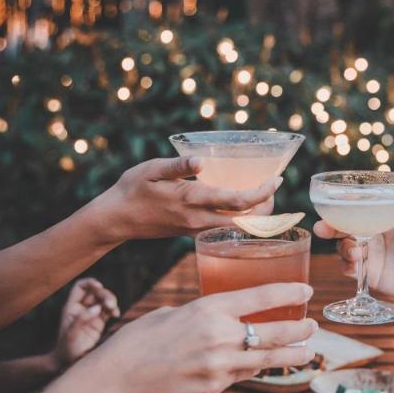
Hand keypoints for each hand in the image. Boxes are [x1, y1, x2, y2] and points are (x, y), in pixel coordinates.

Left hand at [52, 277, 119, 368]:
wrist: (68, 363)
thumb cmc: (67, 349)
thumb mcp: (72, 335)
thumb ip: (82, 319)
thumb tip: (97, 307)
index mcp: (71, 307)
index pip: (80, 287)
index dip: (90, 283)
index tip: (99, 286)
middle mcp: (81, 308)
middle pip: (95, 292)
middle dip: (104, 294)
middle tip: (110, 304)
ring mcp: (91, 315)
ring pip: (103, 300)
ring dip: (111, 301)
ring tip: (114, 310)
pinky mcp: (99, 323)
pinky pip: (108, 310)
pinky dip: (114, 310)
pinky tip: (116, 315)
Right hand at [82, 282, 316, 392]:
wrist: (117, 378)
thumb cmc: (140, 339)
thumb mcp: (175, 313)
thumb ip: (205, 314)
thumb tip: (226, 317)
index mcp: (209, 309)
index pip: (262, 297)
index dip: (290, 293)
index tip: (307, 291)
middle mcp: (220, 337)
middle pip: (274, 332)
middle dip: (299, 329)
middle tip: (313, 326)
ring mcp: (219, 367)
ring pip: (267, 360)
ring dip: (291, 355)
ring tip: (307, 352)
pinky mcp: (214, 389)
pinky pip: (241, 376)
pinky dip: (254, 369)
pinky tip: (262, 366)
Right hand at [90, 157, 279, 243]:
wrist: (116, 219)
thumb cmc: (132, 190)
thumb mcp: (152, 170)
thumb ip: (178, 166)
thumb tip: (201, 160)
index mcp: (192, 200)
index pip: (238, 201)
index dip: (262, 192)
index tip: (277, 180)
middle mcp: (198, 219)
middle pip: (245, 220)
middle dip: (266, 208)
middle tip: (274, 188)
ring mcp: (196, 229)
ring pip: (235, 227)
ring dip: (254, 215)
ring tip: (264, 195)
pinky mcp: (192, 232)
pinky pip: (223, 228)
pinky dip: (239, 218)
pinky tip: (241, 204)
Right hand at [313, 189, 393, 309]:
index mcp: (388, 218)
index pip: (362, 208)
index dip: (345, 204)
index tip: (334, 200)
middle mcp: (376, 235)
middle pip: (346, 227)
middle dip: (330, 226)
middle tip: (322, 227)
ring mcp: (373, 255)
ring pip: (346, 248)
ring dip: (343, 248)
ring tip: (356, 252)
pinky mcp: (373, 275)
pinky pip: (353, 270)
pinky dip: (348, 267)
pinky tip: (354, 266)